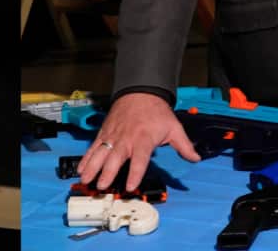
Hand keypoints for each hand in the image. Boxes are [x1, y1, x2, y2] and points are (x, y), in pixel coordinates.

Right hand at [76, 92, 200, 191]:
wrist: (140, 91)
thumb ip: (184, 145)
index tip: (130, 186)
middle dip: (107, 173)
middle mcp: (126, 139)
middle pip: (114, 158)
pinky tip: (81, 168)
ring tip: (86, 180)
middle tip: (102, 186)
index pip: (139, 159)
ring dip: (92, 167)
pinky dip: (86, 158)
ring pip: (100, 153)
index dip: (134, 173)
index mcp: (143, 139)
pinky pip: (93, 147)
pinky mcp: (104, 133)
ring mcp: (113, 136)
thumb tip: (196, 158)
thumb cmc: (156, 111)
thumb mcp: (174, 127)